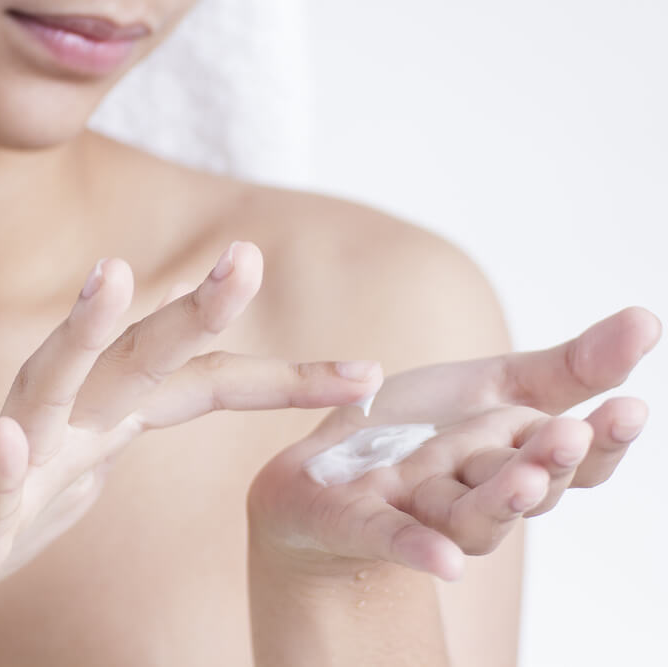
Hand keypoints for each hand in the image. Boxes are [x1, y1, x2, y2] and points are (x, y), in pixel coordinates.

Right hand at [0, 242, 382, 666]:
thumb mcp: (64, 484)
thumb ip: (101, 443)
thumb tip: (139, 422)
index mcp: (95, 427)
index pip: (198, 386)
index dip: (280, 377)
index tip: (363, 376)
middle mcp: (55, 428)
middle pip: (134, 358)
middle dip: (194, 309)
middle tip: (248, 257)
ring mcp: (4, 466)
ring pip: (43, 388)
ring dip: (79, 332)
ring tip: (111, 276)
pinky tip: (4, 443)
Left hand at [248, 308, 660, 580]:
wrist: (322, 466)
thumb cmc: (416, 431)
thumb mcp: (492, 386)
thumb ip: (567, 368)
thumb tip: (648, 319)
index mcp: (513, 458)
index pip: (574, 462)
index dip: (603, 442)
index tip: (628, 408)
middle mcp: (476, 493)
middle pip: (526, 488)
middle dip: (549, 463)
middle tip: (571, 434)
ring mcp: (420, 512)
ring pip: (471, 516)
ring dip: (501, 500)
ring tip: (526, 478)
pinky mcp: (362, 523)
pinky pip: (391, 538)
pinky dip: (416, 548)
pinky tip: (445, 564)